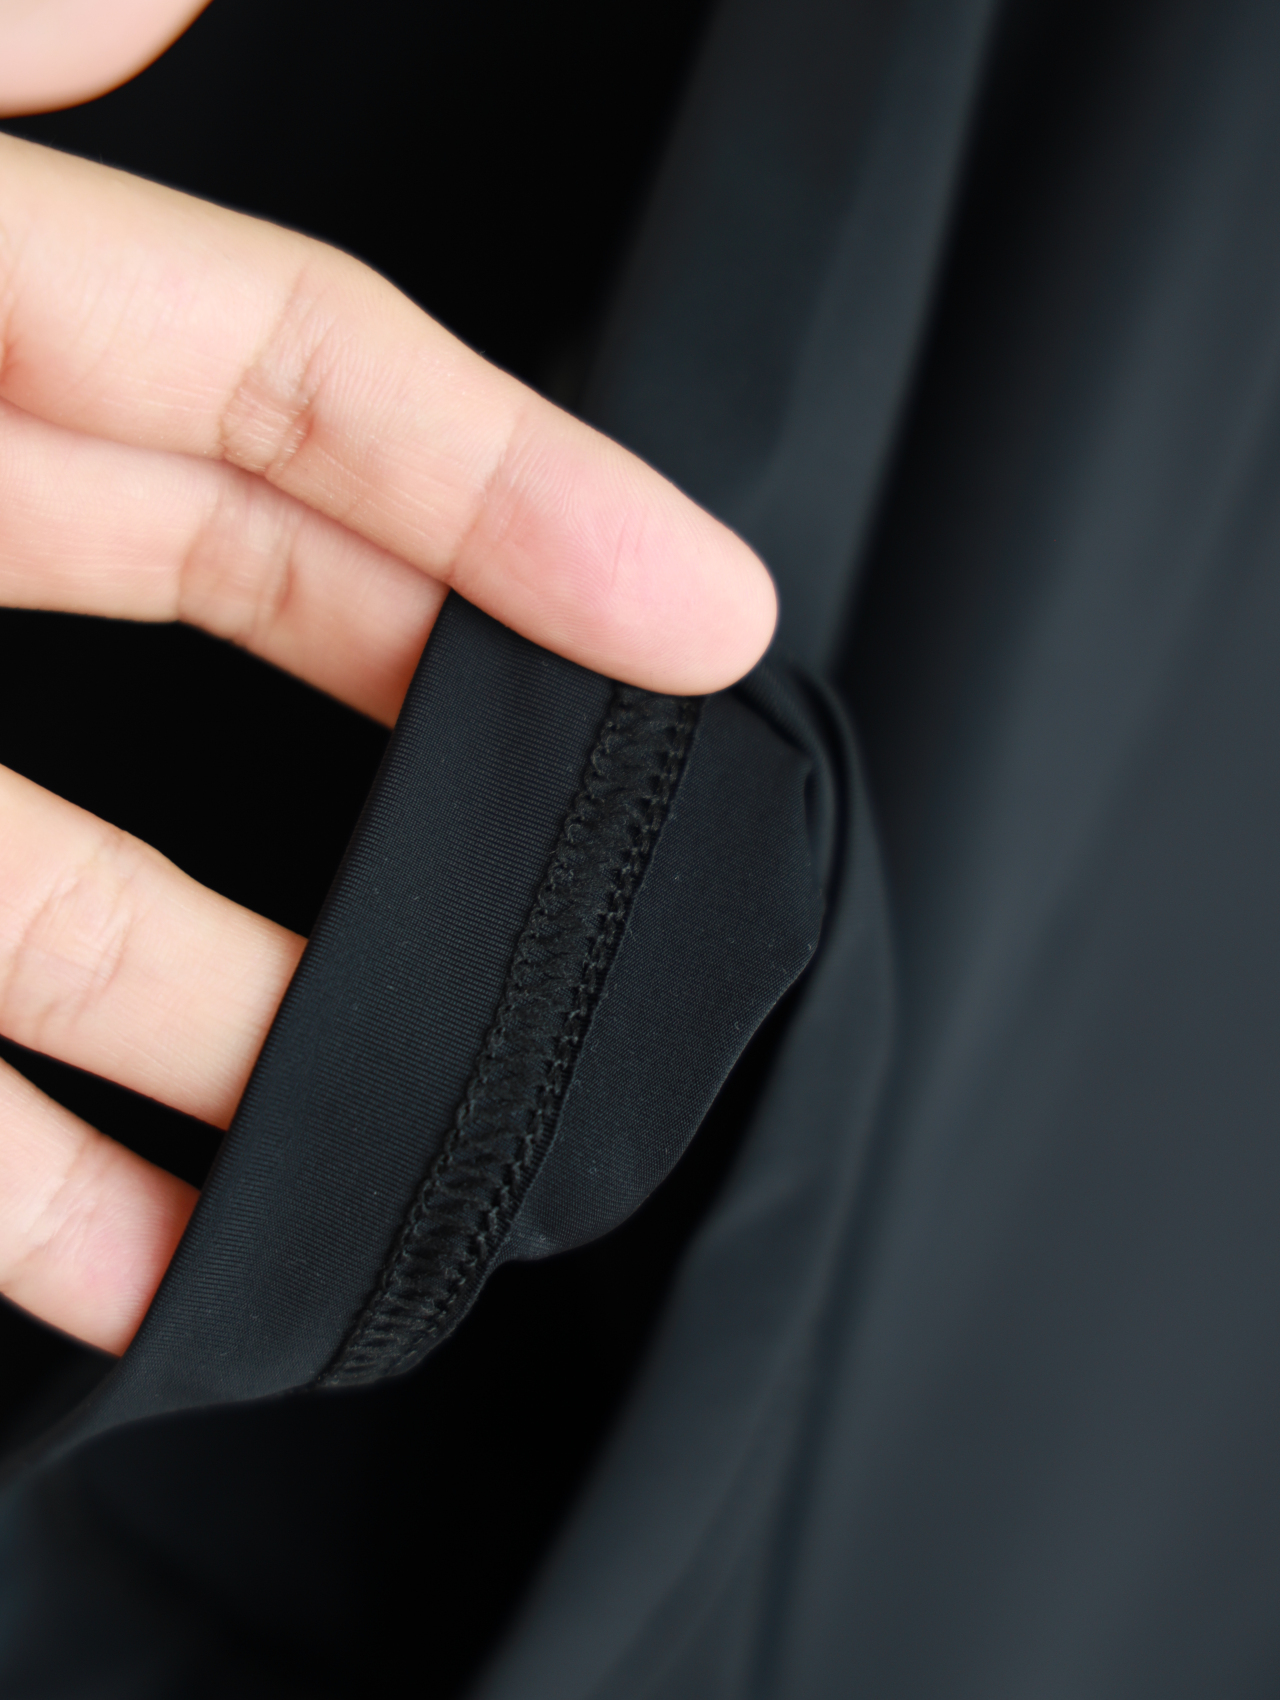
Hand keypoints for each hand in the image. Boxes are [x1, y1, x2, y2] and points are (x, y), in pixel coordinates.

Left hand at [0, 132, 775, 1354]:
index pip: (286, 376)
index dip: (504, 483)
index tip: (711, 619)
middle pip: (244, 620)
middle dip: (449, 737)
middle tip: (628, 841)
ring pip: (90, 903)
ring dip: (255, 1026)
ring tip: (420, 1123)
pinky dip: (31, 1189)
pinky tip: (157, 1275)